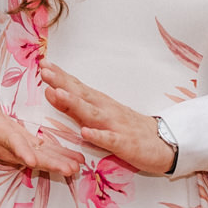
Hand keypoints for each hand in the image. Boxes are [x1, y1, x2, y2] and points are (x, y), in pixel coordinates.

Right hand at [0, 78, 81, 178]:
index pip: (10, 142)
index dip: (21, 150)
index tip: (31, 160)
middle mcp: (10, 145)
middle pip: (32, 156)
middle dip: (50, 163)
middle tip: (68, 168)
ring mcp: (21, 148)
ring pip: (41, 158)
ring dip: (59, 164)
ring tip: (76, 167)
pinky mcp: (29, 148)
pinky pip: (45, 155)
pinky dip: (59, 160)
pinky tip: (75, 162)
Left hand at [38, 62, 174, 173]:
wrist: (164, 143)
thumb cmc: (128, 128)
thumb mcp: (100, 114)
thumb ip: (76, 106)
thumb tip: (53, 91)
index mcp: (100, 103)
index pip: (77, 86)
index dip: (60, 76)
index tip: (43, 63)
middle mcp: (106, 110)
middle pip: (81, 95)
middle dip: (62, 83)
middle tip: (45, 71)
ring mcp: (115, 126)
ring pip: (92, 114)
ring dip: (74, 103)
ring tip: (57, 93)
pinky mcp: (125, 143)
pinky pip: (109, 140)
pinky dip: (97, 135)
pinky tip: (85, 132)